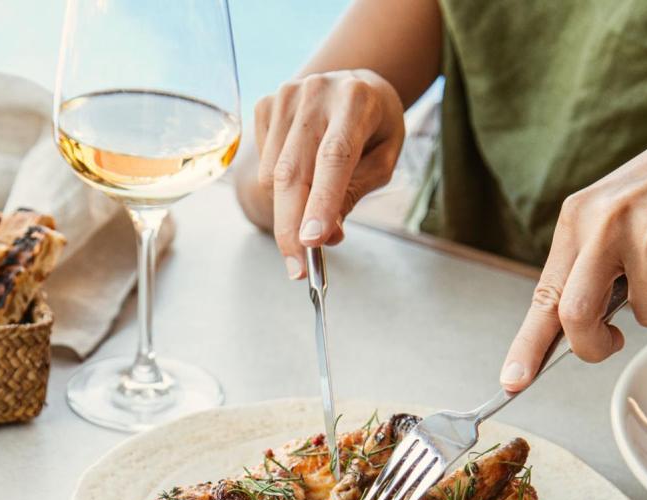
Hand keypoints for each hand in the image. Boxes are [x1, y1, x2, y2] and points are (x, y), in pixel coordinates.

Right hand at [250, 69, 404, 277]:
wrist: (356, 85)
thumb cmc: (374, 129)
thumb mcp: (382, 162)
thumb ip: (354, 196)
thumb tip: (324, 236)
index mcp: (355, 101)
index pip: (334, 157)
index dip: (321, 202)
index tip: (312, 241)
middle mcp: (316, 92)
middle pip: (293, 171)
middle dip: (291, 226)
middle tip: (297, 267)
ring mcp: (285, 96)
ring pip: (273, 175)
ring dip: (288, 211)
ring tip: (313, 212)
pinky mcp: (265, 105)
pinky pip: (264, 165)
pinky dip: (279, 187)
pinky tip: (302, 174)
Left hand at [501, 113, 646, 391]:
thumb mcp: (611, 217)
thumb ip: (587, 268)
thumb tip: (568, 334)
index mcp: (578, 219)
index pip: (545, 295)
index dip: (527, 346)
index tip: (513, 382)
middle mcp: (607, 221)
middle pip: (578, 315)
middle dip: (593, 346)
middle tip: (611, 343)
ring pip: (645, 317)